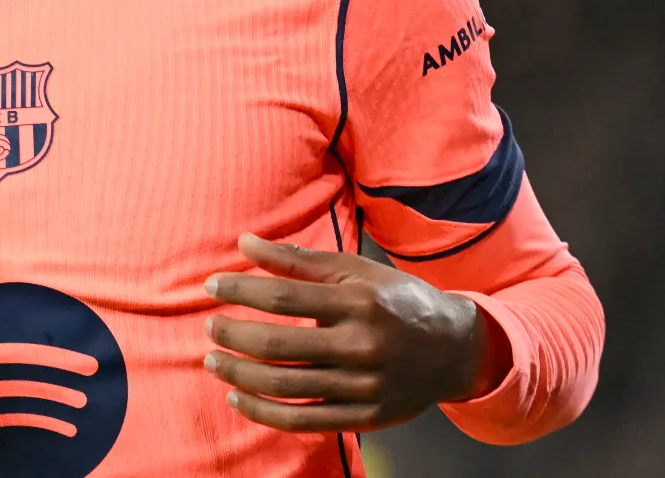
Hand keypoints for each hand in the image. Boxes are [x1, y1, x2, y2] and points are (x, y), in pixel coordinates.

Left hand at [202, 233, 510, 433]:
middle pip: (278, 345)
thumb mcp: (355, 271)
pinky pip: (302, 421)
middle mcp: (363, 346)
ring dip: (239, 374)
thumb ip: (299, 261)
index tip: (212, 286)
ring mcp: (364, 387)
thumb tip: (244, 242)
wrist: (454, 348)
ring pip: (285, 386)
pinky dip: (263, 412)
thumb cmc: (396, 299)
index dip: (240, 289)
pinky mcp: (364, 418)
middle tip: (210, 327)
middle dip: (233, 335)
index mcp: (360, 302)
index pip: (284, 297)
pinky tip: (237, 398)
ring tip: (213, 360)